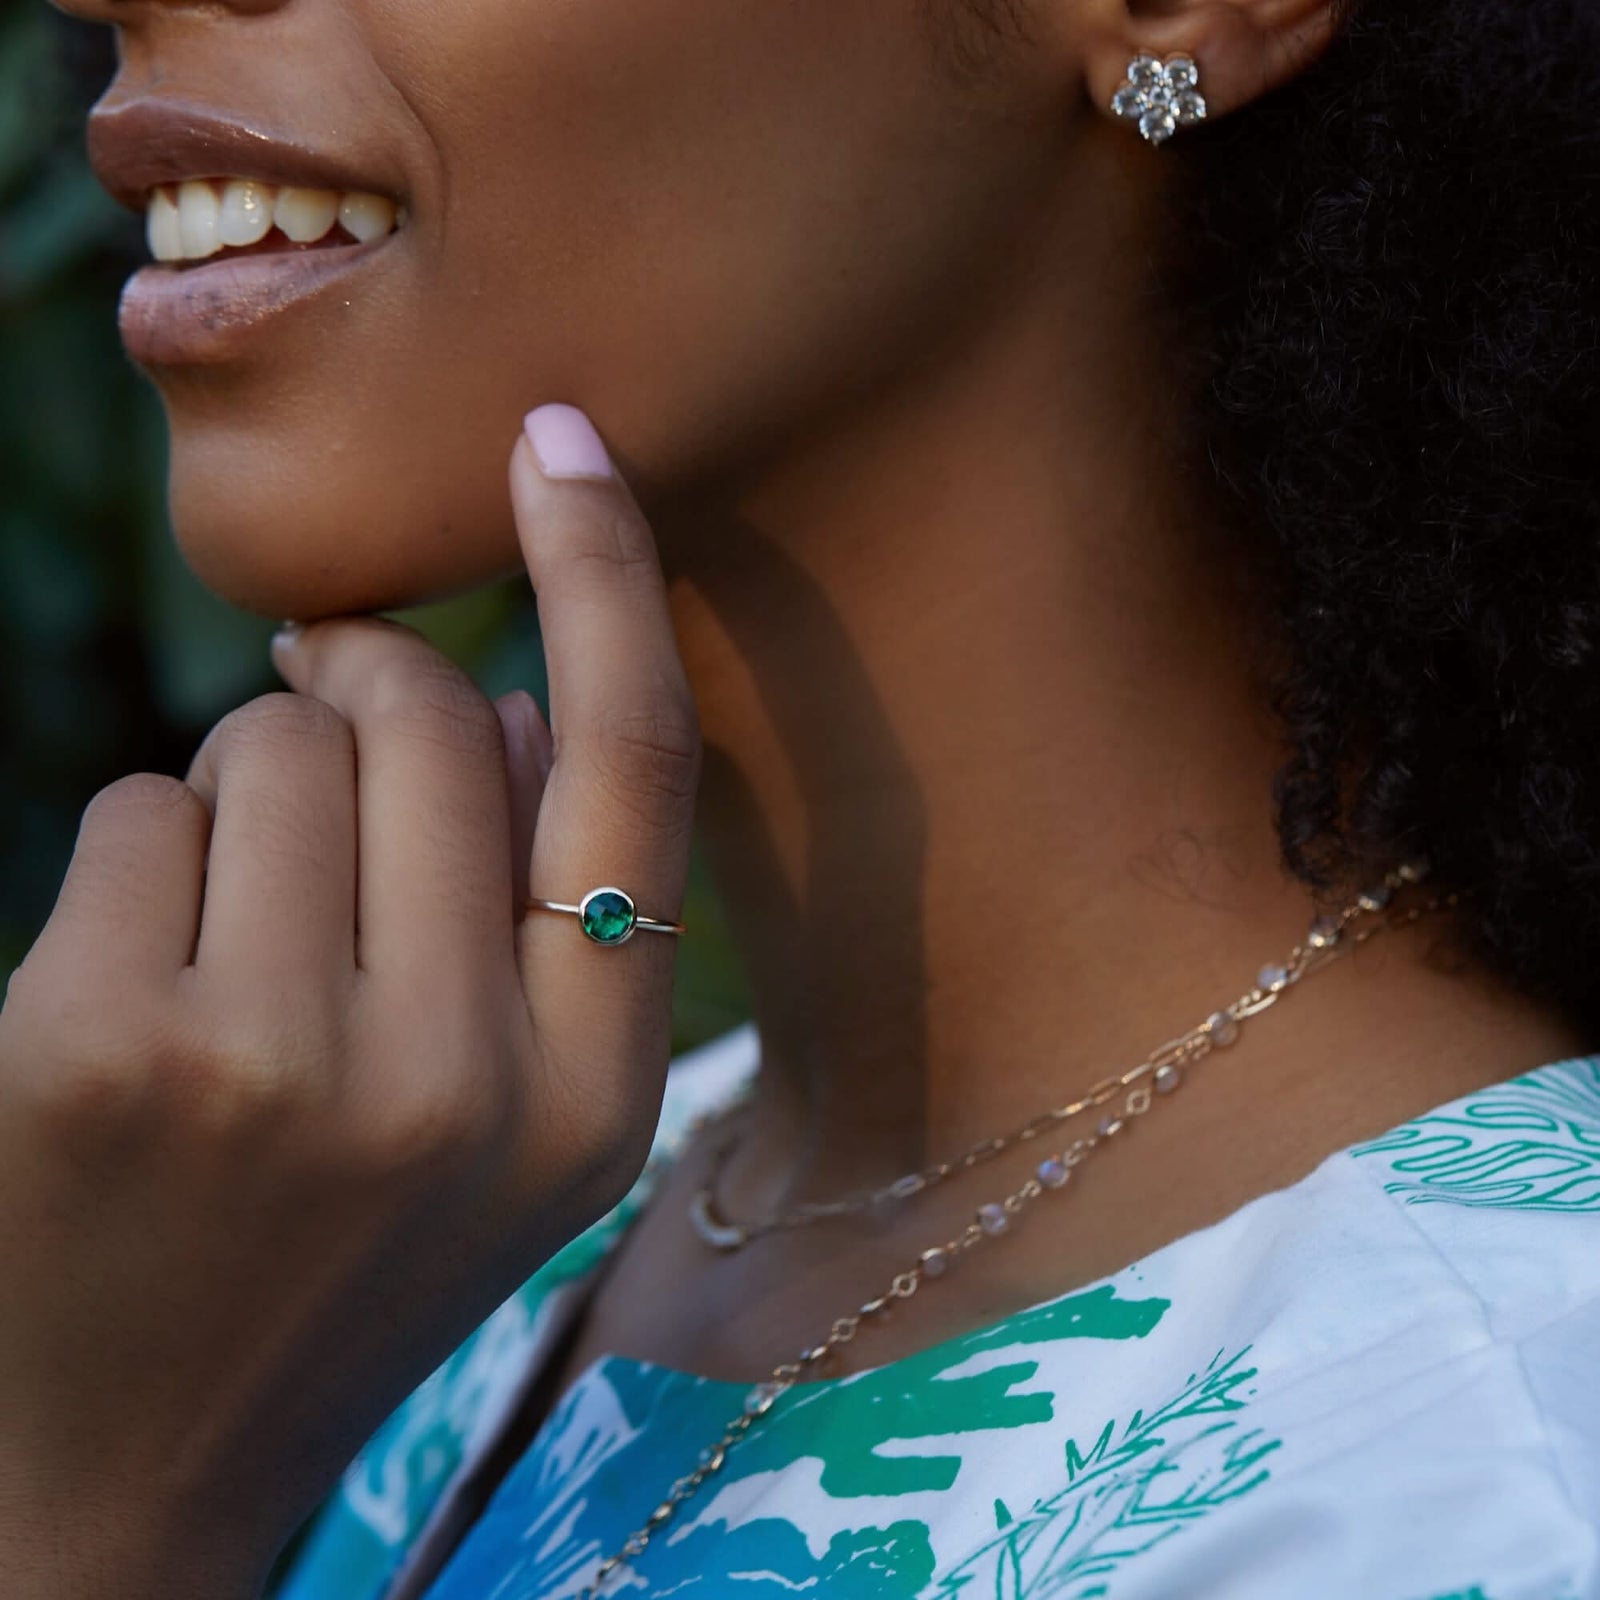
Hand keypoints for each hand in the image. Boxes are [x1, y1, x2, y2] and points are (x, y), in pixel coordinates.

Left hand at [0, 406, 700, 1599]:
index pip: (635, 771)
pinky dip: (146, 857)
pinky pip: (147, 805)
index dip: (606, 587)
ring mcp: (282, 1067)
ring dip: (251, 792)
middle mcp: (466, 1081)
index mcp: (597, 1096)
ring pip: (277, 745)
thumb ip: (551, 909)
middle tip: (324, 734)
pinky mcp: (106, 1047)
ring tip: (238, 935)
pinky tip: (139, 989)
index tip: (565, 441)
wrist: (125, 1468)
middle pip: (429, 714)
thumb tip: (517, 696)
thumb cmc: (340, 1255)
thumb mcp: (518, 1127)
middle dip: (365, 692)